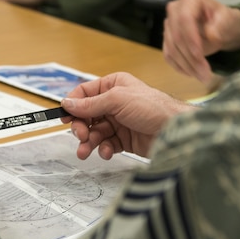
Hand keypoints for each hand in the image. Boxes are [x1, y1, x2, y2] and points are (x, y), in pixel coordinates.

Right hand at [62, 72, 194, 160]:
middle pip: (87, 115)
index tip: (64, 117)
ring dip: (89, 142)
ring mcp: (120, 121)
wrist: (175, 131)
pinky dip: (103, 149)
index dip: (73, 105)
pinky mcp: (125, 139)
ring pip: (95, 132)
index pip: (85, 93)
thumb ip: (91, 104)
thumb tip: (67, 104)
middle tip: (80, 136)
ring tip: (85, 151)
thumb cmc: (153, 108)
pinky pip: (106, 144)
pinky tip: (106, 152)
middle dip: (81, 127)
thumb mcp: (118, 100)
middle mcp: (115, 102)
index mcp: (113, 85)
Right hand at [162, 0, 239, 82]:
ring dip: (187, 66)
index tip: (200, 55)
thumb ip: (220, 25)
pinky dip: (180, 67)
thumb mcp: (228, 20)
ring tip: (203, 77)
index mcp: (190, 0)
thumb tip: (211, 35)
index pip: (184, 19)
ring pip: (172, 49)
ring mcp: (169, 25)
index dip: (190, 39)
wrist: (222, 27)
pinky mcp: (167, 39)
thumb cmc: (225, 21)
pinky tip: (193, 73)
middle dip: (190, 58)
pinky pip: (169, 56)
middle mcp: (174, 10)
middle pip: (177, 37)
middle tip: (205, 74)